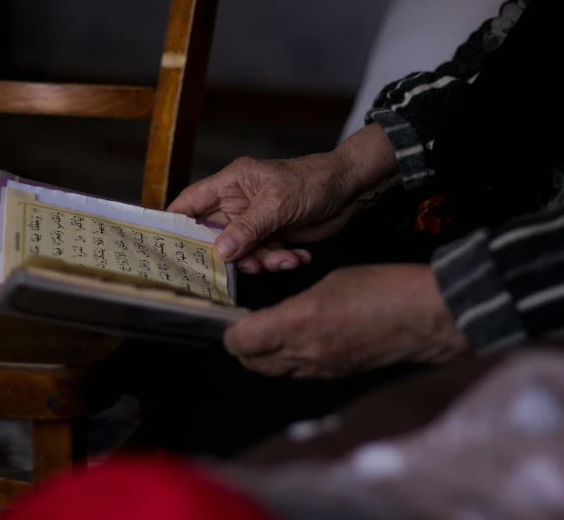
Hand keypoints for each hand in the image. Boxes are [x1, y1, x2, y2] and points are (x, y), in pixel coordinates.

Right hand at [167, 123, 397, 272]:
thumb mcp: (277, 203)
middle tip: (244, 265)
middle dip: (227, 255)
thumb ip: (248, 228)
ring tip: (283, 258)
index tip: (169, 247)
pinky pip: (264, 257)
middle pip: (214, 237)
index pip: (190, 204)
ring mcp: (255, 223)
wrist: (351, 189)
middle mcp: (237, 204)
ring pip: (241, 253)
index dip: (176, 224)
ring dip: (261, 261)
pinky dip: (279, 261)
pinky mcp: (273, 237)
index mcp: (230, 185)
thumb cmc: (313, 181)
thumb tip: (220, 251)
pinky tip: (297, 256)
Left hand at [224, 264, 468, 377]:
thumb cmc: (380, 287)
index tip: (233, 319)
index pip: (241, 342)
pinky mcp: (336, 376)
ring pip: (274, 373)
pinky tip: (296, 344)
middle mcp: (304, 353)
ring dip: (264, 358)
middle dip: (243, 347)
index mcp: (297, 323)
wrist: (426, 316)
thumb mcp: (328, 282)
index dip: (231, 332)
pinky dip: (288, 363)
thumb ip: (292, 304)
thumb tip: (273, 317)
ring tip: (267, 336)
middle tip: (246, 328)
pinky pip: (298, 375)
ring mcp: (321, 370)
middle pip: (252, 363)